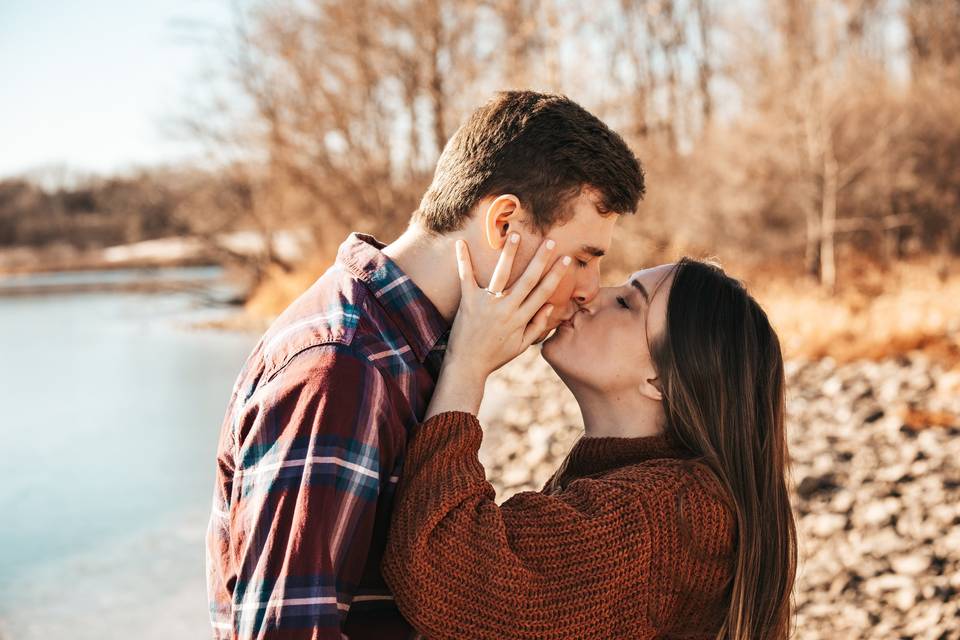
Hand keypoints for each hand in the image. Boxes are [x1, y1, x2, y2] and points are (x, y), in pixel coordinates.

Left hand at [444, 233, 570, 383]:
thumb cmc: (495, 356)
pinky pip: (466, 277)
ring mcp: (487, 304)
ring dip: (509, 254)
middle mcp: (507, 309)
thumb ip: (537, 326)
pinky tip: (461, 243)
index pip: (544, 292)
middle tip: (550, 240)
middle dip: (541, 259)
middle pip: (528, 279)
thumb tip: (551, 306)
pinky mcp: (468, 302)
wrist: (467, 366)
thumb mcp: (521, 346)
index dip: (556, 274)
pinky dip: (463, 260)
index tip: (566, 258)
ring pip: (501, 275)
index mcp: (521, 319)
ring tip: (515, 235)